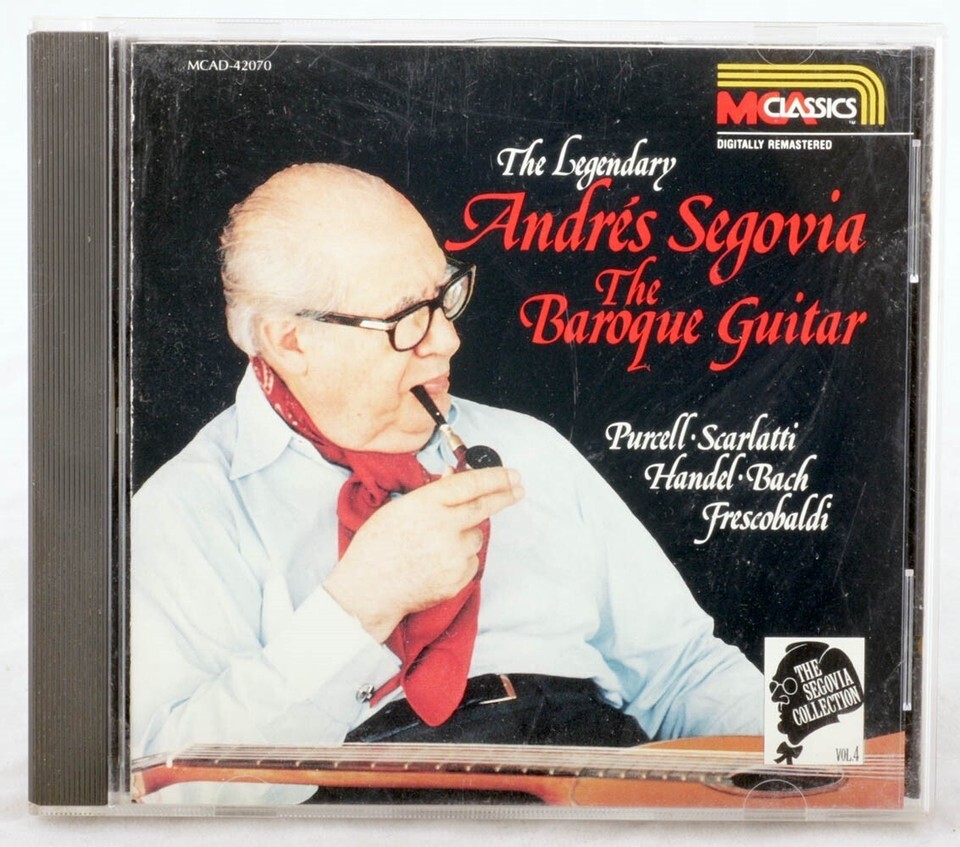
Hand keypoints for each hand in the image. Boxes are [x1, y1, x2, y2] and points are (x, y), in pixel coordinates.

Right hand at [323, 466, 523, 640]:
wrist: (369, 590)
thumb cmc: (378, 547)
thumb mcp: (400, 509)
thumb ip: (432, 493)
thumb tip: (454, 475)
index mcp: (426, 505)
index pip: (471, 485)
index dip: (496, 478)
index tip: (512, 475)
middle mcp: (444, 527)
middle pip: (484, 507)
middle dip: (505, 496)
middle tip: (518, 488)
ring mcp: (453, 554)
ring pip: (476, 536)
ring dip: (467, 534)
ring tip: (436, 545)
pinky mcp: (458, 578)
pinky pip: (471, 561)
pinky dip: (461, 558)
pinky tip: (435, 563)